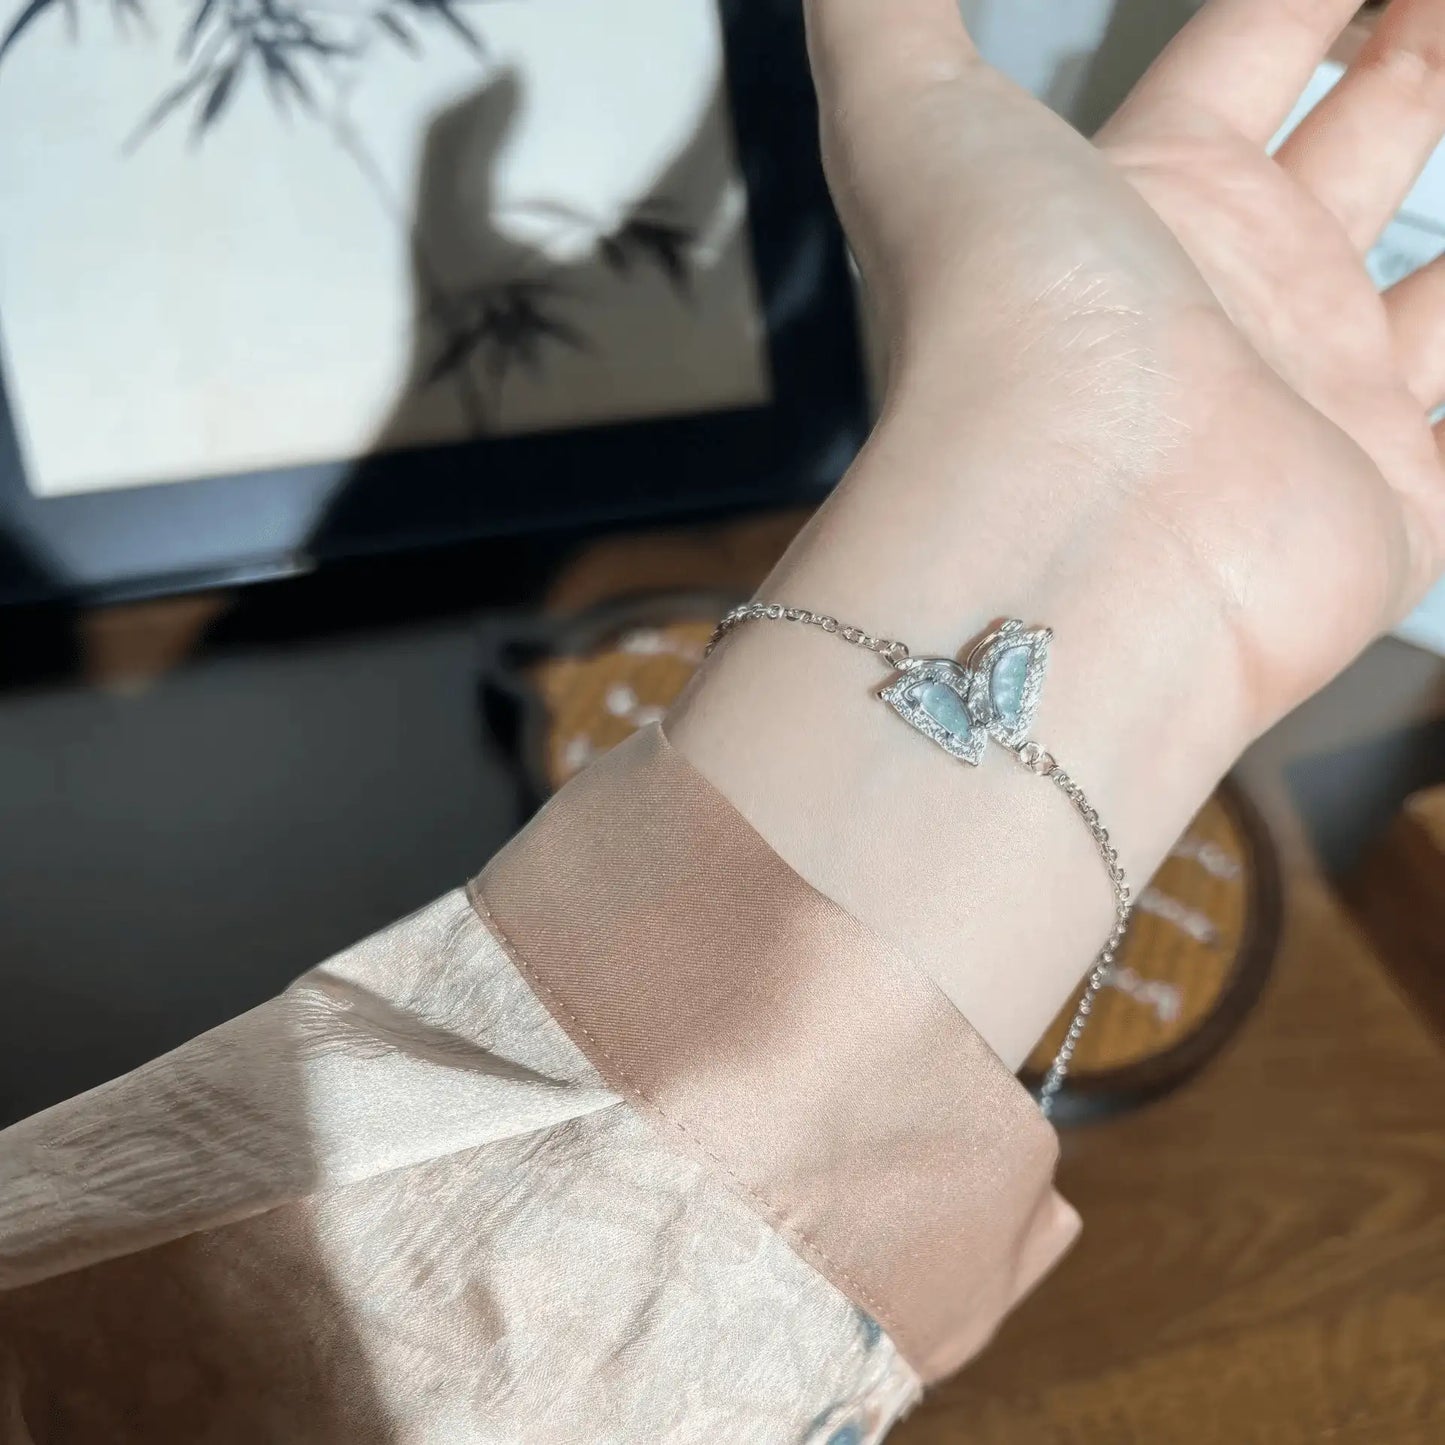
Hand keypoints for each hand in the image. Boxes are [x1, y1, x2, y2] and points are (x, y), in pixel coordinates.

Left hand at [804, 0, 1444, 734]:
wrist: (1070, 533)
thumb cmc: (998, 332)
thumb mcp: (912, 127)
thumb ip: (881, 27)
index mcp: (1141, 201)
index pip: (1246, 54)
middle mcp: (1230, 298)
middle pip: (1356, 148)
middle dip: (1412, 59)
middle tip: (1439, 11)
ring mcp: (1312, 403)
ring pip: (1428, 286)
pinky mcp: (1388, 507)